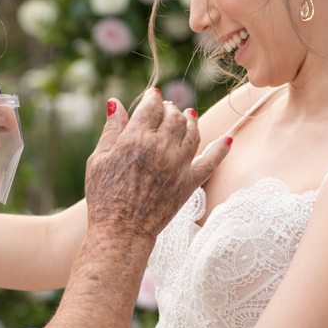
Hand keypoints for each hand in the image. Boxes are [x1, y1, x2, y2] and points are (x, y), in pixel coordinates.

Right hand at [85, 89, 228, 240]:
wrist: (121, 231)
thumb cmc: (104, 196)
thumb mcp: (99, 159)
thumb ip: (111, 129)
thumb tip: (115, 102)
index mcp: (136, 139)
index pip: (152, 107)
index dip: (154, 98)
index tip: (153, 96)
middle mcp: (161, 148)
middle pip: (174, 117)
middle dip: (171, 108)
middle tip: (168, 108)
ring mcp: (178, 165)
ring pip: (193, 132)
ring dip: (191, 121)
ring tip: (187, 116)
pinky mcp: (190, 183)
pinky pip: (211, 161)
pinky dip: (221, 149)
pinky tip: (228, 139)